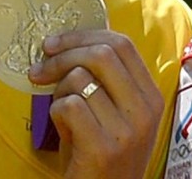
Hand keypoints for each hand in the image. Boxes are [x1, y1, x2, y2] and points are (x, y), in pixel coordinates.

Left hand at [29, 29, 163, 178]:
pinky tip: (60, 128)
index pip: (123, 45)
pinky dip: (55, 112)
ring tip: (57, 108)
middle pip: (103, 53)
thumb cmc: (102, 155)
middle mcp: (145, 110)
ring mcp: (127, 130)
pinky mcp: (103, 148)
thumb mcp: (116, 114)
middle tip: (40, 67)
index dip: (85, 36)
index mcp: (151, 96)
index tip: (56, 42)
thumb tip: (69, 43)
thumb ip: (106, 82)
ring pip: (80, 79)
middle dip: (64, 54)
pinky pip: (69, 106)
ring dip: (57, 90)